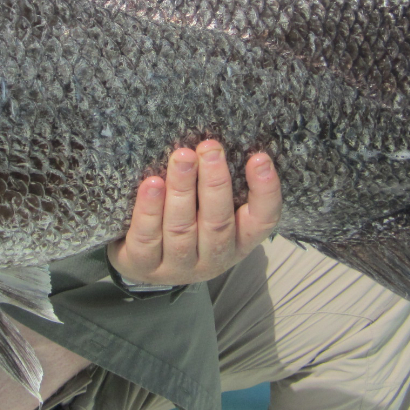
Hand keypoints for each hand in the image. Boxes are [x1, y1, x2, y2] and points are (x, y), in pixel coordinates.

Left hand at [107, 139, 281, 286]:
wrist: (144, 263)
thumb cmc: (187, 224)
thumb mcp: (211, 211)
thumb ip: (220, 186)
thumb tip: (219, 142)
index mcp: (238, 242)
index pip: (262, 221)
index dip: (265, 192)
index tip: (259, 158)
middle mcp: (213, 258)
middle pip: (218, 223)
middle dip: (214, 183)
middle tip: (209, 148)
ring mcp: (178, 266)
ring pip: (181, 229)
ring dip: (182, 190)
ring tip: (182, 157)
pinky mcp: (145, 266)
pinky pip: (147, 238)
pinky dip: (149, 210)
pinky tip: (151, 184)